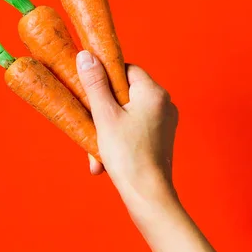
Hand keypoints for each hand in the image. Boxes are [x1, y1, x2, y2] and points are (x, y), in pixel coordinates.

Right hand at [76, 51, 178, 204]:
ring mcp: (164, 122)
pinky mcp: (161, 138)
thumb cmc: (127, 155)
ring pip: (127, 114)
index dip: (105, 78)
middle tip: (88, 125)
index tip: (89, 91)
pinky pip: (134, 129)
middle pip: (124, 93)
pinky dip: (118, 140)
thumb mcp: (104, 116)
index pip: (125, 69)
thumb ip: (95, 84)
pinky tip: (104, 161)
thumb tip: (86, 55)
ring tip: (95, 152)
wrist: (149, 196)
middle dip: (102, 111)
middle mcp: (164, 103)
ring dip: (107, 129)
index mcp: (153, 92)